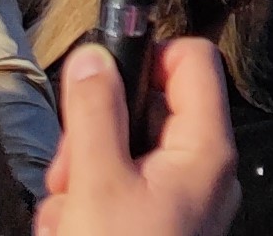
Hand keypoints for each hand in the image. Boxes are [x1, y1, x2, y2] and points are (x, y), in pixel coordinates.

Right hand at [38, 37, 237, 235]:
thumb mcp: (97, 184)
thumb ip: (94, 113)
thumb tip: (93, 55)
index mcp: (207, 149)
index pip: (192, 59)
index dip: (148, 53)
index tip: (102, 75)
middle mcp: (204, 173)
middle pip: (147, 111)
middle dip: (94, 136)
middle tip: (66, 171)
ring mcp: (181, 204)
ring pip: (124, 157)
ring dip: (82, 180)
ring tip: (66, 217)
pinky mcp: (157, 229)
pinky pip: (120, 196)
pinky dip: (88, 209)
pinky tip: (69, 233)